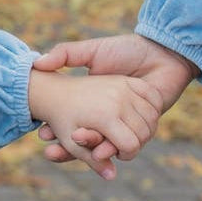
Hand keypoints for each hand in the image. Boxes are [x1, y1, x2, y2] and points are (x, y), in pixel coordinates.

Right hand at [32, 35, 197, 163]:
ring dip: (90, 148)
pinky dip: (115, 148)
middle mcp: (108, 118)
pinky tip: (103, 149)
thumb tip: (37, 61)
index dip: (55, 131)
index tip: (43, 134)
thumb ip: (66, 53)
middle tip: (51, 151)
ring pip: (104, 147)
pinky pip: (127, 144)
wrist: (164, 54)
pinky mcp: (146, 127)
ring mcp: (127, 125)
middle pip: (85, 141)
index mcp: (93, 105)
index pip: (70, 123)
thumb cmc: (126, 49)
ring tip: (77, 141)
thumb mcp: (92, 50)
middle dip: (67, 149)